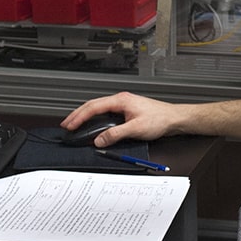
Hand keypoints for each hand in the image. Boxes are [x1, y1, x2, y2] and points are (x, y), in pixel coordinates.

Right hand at [61, 91, 180, 146]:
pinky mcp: (127, 111)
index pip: (93, 107)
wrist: (174, 119)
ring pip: (99, 108)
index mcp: (120, 100)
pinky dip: (95, 118)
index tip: (70, 125)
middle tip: (66, 125)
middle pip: (93, 106)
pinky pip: (106, 113)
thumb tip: (99, 140)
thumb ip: (115, 134)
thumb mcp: (135, 129)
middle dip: (77, 115)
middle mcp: (120, 100)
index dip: (79, 117)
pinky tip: (93, 125)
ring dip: (86, 116)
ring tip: (76, 124)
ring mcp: (123, 105)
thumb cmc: (160, 119)